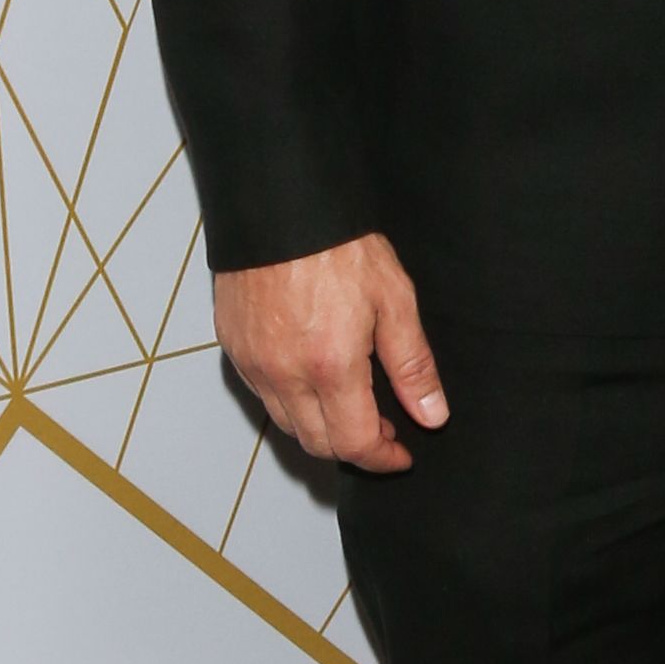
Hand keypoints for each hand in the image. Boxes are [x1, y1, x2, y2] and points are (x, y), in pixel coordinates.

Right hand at [214, 234, 446, 472]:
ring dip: (320, 427)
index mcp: (330, 367)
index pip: (353, 443)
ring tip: (349, 403)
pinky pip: (262, 394)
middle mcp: (284, 375)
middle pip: (317, 444)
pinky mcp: (233, 347)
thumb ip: (412, 366)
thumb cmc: (338, 245)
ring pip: (286, 424)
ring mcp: (253, 363)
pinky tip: (312, 377)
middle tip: (382, 428)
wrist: (280, 205)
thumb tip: (431, 416)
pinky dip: (290, 401)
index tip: (401, 453)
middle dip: (353, 446)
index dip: (382, 458)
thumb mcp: (394, 300)